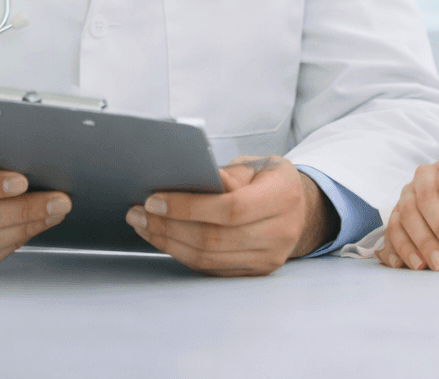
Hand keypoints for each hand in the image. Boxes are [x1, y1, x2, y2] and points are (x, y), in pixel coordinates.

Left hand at [124, 155, 333, 276]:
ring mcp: (268, 258)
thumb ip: (228, 174)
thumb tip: (192, 180)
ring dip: (168, 242)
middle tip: (138, 212)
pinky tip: (163, 239)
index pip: (230, 208)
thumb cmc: (271, 181)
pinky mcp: (254, 273)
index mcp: (283, 197)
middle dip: (168, 226)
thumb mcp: (256, 165)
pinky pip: (210, 268)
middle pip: (214, 238)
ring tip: (143, 225)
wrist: (300, 210)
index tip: (154, 200)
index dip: (189, 207)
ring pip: (208, 258)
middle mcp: (280, 233)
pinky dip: (181, 254)